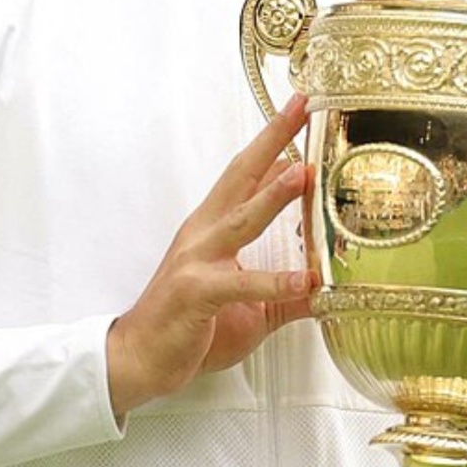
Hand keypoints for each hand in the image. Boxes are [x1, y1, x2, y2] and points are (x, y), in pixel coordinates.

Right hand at [106, 95, 315, 418]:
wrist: (139, 359)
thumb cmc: (188, 328)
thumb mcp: (250, 309)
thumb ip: (286, 294)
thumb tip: (326, 286)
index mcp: (214, 229)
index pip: (247, 174)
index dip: (273, 142)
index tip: (298, 109)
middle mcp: (204, 233)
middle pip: (240, 176)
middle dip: (271, 140)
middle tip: (300, 107)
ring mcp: (197, 260)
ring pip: (239, 219)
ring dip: (271, 194)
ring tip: (302, 171)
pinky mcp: (196, 293)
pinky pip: (240, 284)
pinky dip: (273, 280)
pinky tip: (304, 280)